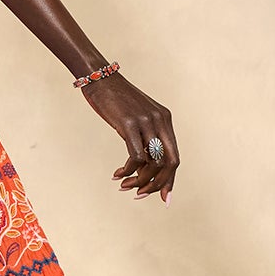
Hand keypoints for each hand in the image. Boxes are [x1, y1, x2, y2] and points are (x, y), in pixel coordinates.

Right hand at [80, 71, 179, 201]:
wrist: (99, 78)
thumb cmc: (114, 100)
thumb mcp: (136, 116)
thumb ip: (144, 135)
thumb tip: (144, 164)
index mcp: (165, 119)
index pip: (175, 157)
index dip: (170, 180)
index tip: (163, 197)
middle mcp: (160, 121)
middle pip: (171, 163)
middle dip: (158, 184)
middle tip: (141, 194)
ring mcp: (146, 122)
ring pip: (153, 163)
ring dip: (140, 180)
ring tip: (125, 185)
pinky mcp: (129, 124)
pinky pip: (135, 156)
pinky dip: (128, 170)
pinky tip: (118, 174)